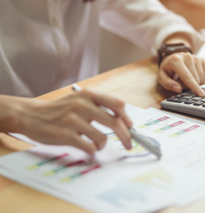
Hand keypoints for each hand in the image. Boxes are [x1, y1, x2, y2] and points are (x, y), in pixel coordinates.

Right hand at [0, 89, 132, 154]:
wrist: (31, 115)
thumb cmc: (59, 109)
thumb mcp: (79, 99)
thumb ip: (98, 106)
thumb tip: (121, 120)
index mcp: (88, 95)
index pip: (117, 103)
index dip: (127, 117)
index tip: (130, 126)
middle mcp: (83, 105)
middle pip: (115, 122)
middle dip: (126, 136)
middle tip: (128, 143)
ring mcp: (74, 120)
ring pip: (102, 138)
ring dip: (103, 145)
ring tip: (97, 144)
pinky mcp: (66, 135)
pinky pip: (89, 147)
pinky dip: (92, 151)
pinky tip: (89, 149)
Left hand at [158, 52, 204, 96]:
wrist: (173, 57)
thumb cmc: (167, 69)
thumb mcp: (162, 76)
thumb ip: (168, 84)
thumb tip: (178, 89)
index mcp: (176, 61)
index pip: (187, 76)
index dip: (194, 87)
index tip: (201, 94)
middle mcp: (188, 57)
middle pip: (196, 80)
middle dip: (189, 86)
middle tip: (181, 81)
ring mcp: (196, 57)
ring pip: (203, 79)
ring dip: (196, 83)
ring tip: (187, 77)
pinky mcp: (203, 60)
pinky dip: (203, 78)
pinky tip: (195, 75)